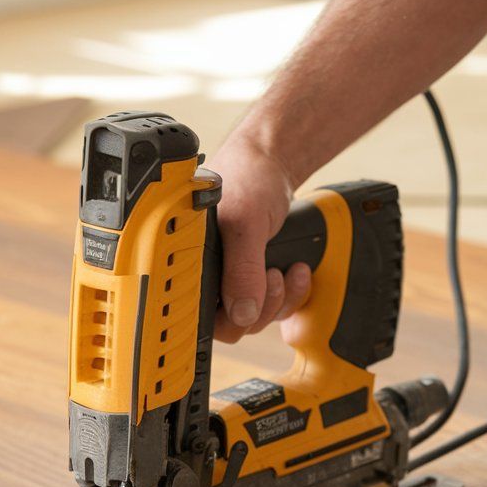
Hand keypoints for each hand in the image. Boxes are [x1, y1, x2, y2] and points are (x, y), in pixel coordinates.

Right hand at [206, 136, 311, 342]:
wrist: (273, 161)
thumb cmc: (248, 178)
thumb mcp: (244, 222)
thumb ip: (242, 269)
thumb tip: (241, 313)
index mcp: (189, 263)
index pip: (199, 317)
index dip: (227, 317)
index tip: (247, 300)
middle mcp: (208, 276)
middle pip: (231, 326)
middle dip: (260, 308)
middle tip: (271, 276)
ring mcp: (234, 279)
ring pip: (256, 318)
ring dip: (279, 300)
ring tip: (285, 270)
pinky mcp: (256, 279)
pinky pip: (274, 306)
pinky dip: (292, 294)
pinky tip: (296, 270)